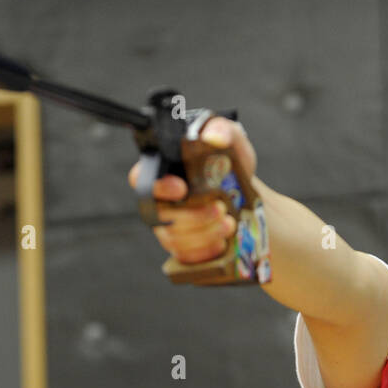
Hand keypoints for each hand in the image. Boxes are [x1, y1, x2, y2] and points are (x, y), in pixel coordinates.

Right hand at [127, 116, 257, 264]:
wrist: (244, 197)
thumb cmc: (230, 166)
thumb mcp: (233, 142)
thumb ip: (223, 130)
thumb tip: (213, 137)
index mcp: (163, 172)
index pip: (142, 180)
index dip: (158, 187)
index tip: (182, 188)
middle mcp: (160, 202)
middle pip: (161, 216)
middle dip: (193, 215)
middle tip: (220, 208)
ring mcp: (168, 229)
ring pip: (175, 238)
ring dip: (205, 233)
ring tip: (229, 223)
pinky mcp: (181, 250)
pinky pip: (185, 257)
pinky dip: (206, 251)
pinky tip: (223, 241)